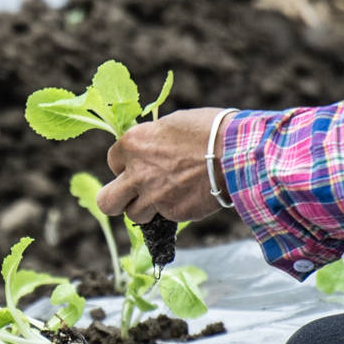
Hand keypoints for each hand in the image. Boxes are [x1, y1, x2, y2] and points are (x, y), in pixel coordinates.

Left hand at [94, 107, 229, 226]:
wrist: (236, 152)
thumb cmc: (210, 129)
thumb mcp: (172, 125)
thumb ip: (153, 141)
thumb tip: (151, 149)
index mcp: (133, 144)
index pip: (112, 161)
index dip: (126, 165)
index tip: (138, 165)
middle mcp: (136, 173)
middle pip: (107, 201)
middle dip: (117, 200)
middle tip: (131, 197)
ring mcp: (153, 196)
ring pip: (134, 215)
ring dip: (147, 208)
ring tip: (167, 196)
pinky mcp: (173, 213)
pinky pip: (165, 218)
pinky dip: (174, 210)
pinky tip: (189, 197)